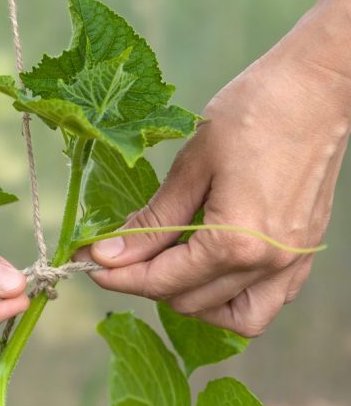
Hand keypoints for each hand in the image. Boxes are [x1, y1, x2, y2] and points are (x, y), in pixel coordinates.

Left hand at [78, 44, 349, 337]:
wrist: (317, 89)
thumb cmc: (252, 114)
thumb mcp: (192, 167)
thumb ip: (154, 220)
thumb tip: (109, 253)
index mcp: (234, 243)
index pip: (161, 280)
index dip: (118, 275)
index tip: (88, 263)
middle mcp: (266, 265)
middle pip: (190, 301)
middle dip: (145, 281)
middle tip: (120, 254)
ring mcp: (291, 263)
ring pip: (232, 316)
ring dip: (190, 298)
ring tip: (165, 267)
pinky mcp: (303, 253)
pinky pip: (266, 301)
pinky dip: (231, 297)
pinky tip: (209, 270)